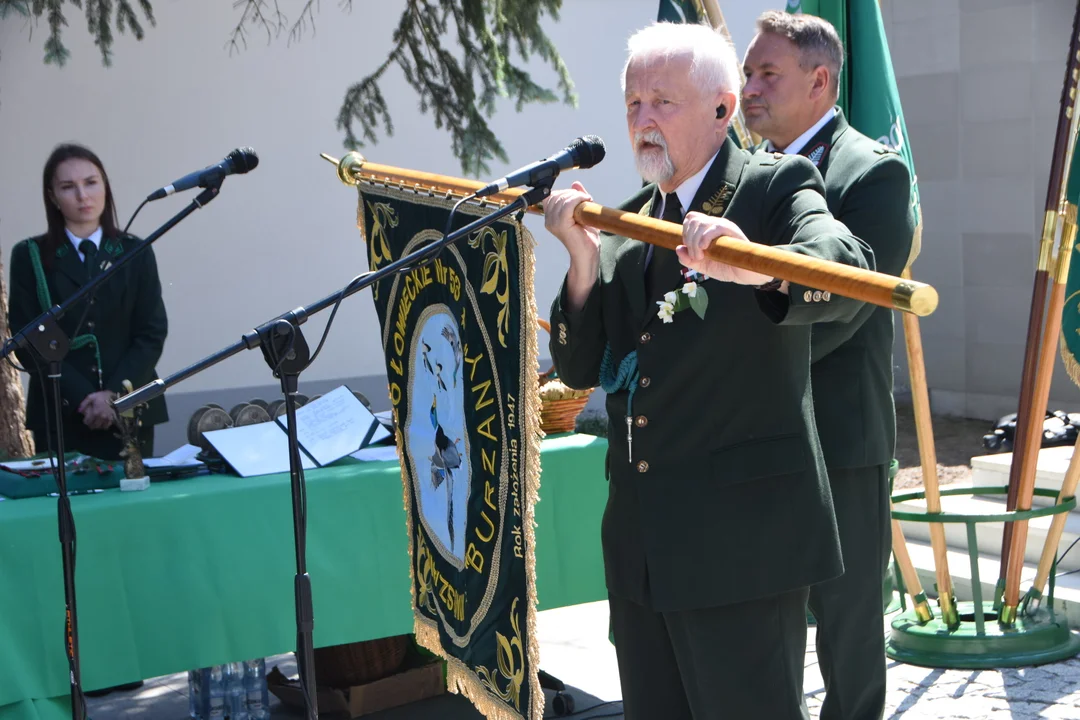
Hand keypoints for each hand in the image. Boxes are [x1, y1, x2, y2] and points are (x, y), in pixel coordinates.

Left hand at [78, 390, 116, 430]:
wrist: (116, 396)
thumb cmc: (102, 396)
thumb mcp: (91, 397)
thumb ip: (84, 404)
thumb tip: (79, 411)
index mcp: (94, 412)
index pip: (87, 422)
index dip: (85, 421)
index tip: (86, 418)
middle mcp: (100, 417)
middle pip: (93, 426)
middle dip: (90, 424)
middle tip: (90, 421)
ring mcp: (107, 419)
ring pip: (99, 427)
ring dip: (96, 426)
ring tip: (96, 422)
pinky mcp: (112, 419)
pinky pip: (106, 426)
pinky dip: (103, 426)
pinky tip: (102, 423)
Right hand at [543, 181, 601, 310]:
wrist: (588, 254)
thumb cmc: (586, 236)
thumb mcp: (581, 212)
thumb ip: (577, 197)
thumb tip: (575, 183)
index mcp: (550, 217)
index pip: (551, 196)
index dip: (566, 193)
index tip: (580, 198)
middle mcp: (548, 220)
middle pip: (556, 195)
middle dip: (572, 193)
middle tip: (586, 200)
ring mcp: (553, 223)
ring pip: (562, 198)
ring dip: (577, 196)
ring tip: (587, 203)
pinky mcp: (561, 225)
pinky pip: (567, 205)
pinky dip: (578, 199)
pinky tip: (586, 202)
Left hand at [676, 212, 776, 286]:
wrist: (747, 274)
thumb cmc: (728, 267)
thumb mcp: (704, 266)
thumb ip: (689, 260)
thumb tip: (678, 249)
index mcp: (708, 230)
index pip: (690, 219)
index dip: (685, 233)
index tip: (690, 251)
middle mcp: (715, 225)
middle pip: (692, 219)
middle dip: (688, 240)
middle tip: (695, 257)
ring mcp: (724, 226)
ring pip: (700, 223)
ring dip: (695, 242)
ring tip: (700, 257)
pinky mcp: (732, 231)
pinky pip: (715, 226)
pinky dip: (704, 238)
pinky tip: (704, 249)